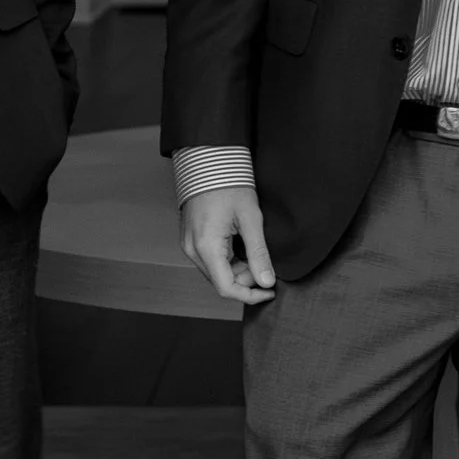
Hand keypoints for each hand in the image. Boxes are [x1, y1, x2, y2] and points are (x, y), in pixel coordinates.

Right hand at [181, 186, 278, 305]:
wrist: (208, 162)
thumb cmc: (229, 185)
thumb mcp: (251, 219)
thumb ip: (259, 253)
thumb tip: (267, 282)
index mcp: (206, 247)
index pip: (226, 289)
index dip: (250, 295)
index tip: (270, 290)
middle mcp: (192, 251)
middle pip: (222, 281)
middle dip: (246, 278)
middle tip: (264, 259)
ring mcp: (189, 245)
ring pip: (216, 272)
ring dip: (237, 269)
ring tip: (252, 247)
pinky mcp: (191, 239)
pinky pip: (211, 260)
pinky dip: (228, 260)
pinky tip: (240, 244)